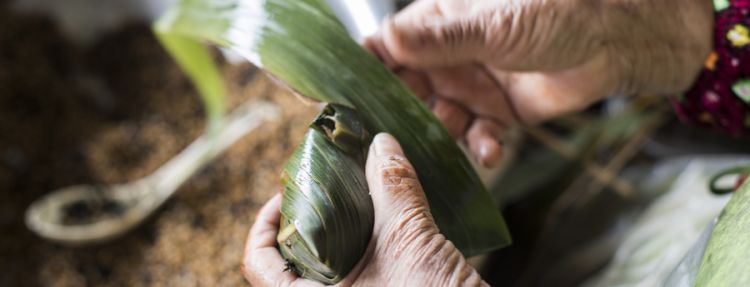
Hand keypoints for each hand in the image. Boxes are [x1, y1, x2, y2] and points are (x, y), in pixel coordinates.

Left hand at [242, 133, 485, 285]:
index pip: (258, 263)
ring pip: (329, 261)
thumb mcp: (410, 241)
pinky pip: (360, 269)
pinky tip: (386, 214)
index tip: (290, 191)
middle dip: (310, 213)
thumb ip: (393, 188)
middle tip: (329, 181)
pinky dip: (366, 240)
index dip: (266, 221)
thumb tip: (381, 144)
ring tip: (359, 191)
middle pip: (294, 255)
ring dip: (342, 223)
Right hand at [365, 0, 713, 166]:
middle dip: (400, 110)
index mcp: (439, 23)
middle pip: (406, 88)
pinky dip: (480, 146)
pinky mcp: (495, 113)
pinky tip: (490, 149)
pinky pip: (474, 135)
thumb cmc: (555, 14)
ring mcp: (471, 85)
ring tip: (454, 133)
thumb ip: (442, 39)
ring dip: (441, 131)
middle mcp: (449, 56)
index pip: (388, 46)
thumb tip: (387, 40)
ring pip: (437, 117)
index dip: (367, 68)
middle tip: (391, 131)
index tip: (347, 94)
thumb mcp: (493, 25)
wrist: (611, 42)